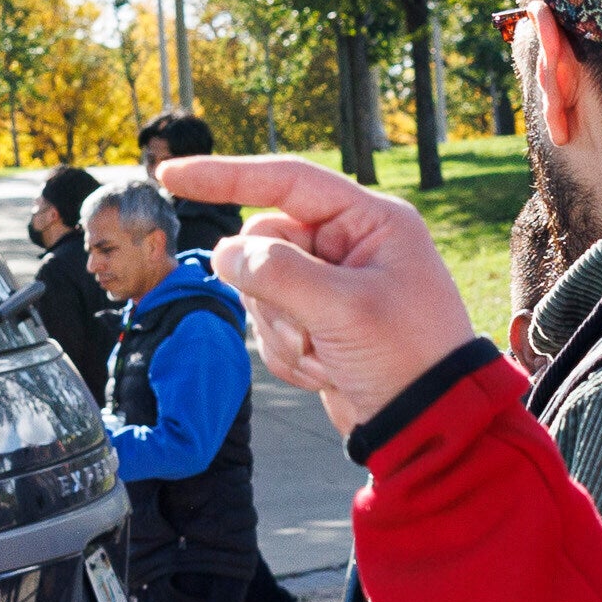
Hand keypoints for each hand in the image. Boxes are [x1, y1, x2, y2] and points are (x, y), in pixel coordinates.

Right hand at [158, 154, 488, 431]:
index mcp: (370, 222)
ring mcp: (332, 286)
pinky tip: (326, 373)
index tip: (171, 176)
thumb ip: (276, 272)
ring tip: (325, 358)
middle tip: (309, 332)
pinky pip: (271, 325)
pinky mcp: (319, 323)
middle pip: (265, 244)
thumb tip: (224, 253)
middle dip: (273, 296)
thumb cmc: (406, 358)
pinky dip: (288, 355)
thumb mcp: (341, 308)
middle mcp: (350, 245)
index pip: (287, 180)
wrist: (430, 426)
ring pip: (260, 289)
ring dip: (281, 332)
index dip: (225, 176)